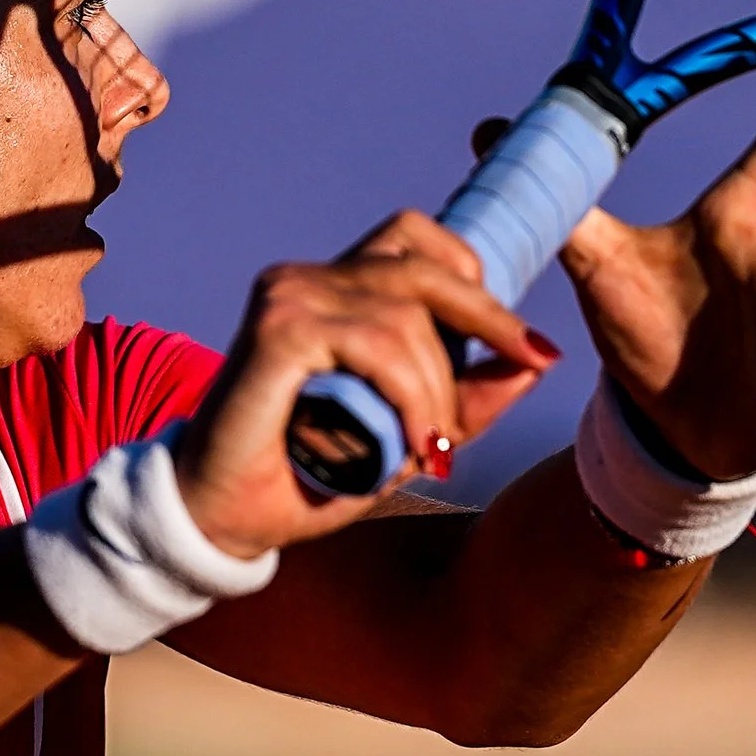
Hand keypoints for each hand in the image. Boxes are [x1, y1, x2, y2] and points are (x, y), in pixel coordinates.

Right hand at [174, 212, 560, 557]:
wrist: (222, 519)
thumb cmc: (306, 475)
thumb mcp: (408, 435)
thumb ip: (465, 399)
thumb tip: (534, 362)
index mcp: (330, 288)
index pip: (413, 237)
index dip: (472, 274)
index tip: (522, 341)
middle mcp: (306, 279)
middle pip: (422, 266)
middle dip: (488, 318)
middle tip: (532, 362)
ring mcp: (288, 296)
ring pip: (406, 316)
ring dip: (439, 390)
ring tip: (429, 447)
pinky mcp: (278, 328)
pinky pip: (376, 345)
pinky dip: (409, 395)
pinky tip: (411, 442)